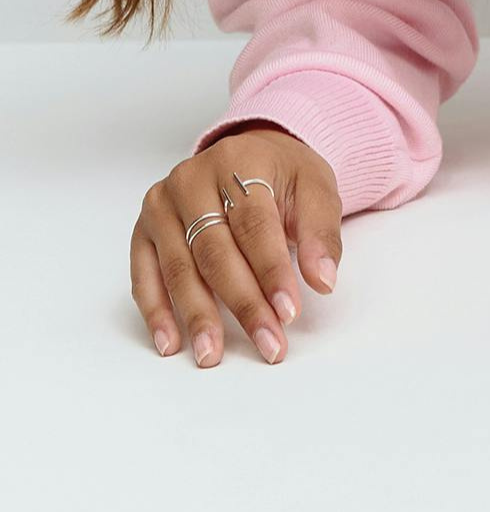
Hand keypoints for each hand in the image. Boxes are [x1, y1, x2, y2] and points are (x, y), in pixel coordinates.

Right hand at [132, 122, 342, 367]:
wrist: (247, 157)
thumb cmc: (281, 176)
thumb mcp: (315, 188)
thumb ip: (321, 232)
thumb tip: (323, 280)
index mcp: (238, 162)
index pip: (254, 224)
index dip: (271, 270)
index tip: (288, 312)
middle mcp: (191, 179)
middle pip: (214, 250)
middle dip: (242, 303)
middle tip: (266, 343)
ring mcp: (162, 205)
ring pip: (179, 268)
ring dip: (197, 316)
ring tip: (213, 354)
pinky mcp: (143, 231)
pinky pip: (145, 276)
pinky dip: (157, 312)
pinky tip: (171, 342)